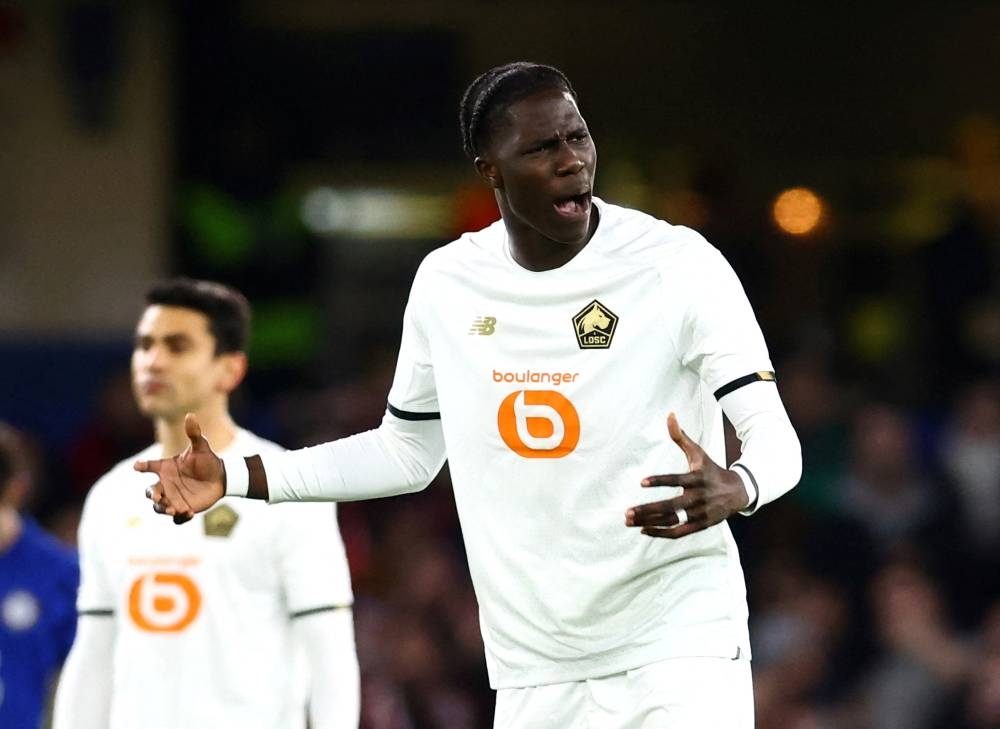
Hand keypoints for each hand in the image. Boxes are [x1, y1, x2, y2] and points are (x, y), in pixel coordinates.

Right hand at [134, 413, 224, 523]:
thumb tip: (190, 415)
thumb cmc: (207, 461)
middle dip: (153, 495)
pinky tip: (189, 513)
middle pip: (151, 492)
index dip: (142, 465)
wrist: (220, 478)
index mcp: (166, 468)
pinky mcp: (183, 508)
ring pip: (160, 507)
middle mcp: (166, 484)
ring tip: (174, 510)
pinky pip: (177, 517)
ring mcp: (173, 498)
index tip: (137, 466)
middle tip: (158, 498)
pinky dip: (180, 518)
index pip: (149, 466)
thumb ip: (194, 434)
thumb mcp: (201, 447)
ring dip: (164, 509)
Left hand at [625, 412, 749, 537]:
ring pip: (672, 520)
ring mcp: (700, 514)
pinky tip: (644, 530)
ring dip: (650, 522)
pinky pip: (679, 532)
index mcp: (698, 478)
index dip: (660, 481)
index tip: (641, 482)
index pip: (677, 480)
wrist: (738, 492)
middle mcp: (699, 497)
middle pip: (672, 506)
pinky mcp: (701, 526)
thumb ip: (681, 437)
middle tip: (627, 512)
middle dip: (648, 510)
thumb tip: (669, 414)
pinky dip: (661, 533)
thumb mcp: (698, 453)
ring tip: (629, 521)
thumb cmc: (712, 470)